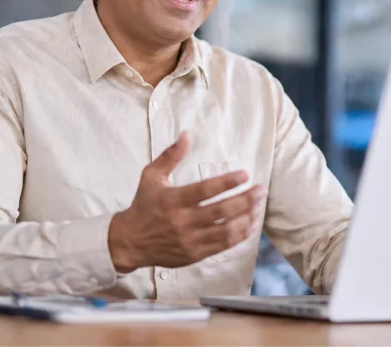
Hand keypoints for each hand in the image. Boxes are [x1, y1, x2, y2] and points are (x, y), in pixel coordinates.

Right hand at [107, 131, 266, 271]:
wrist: (130, 241)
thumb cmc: (143, 205)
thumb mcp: (151, 177)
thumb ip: (170, 156)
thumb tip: (186, 135)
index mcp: (172, 200)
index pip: (205, 190)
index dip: (227, 182)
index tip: (245, 175)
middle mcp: (182, 221)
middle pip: (221, 211)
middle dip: (245, 200)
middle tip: (261, 190)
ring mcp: (189, 240)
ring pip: (225, 230)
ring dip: (246, 218)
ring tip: (258, 206)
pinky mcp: (194, 254)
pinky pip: (222, 246)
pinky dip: (239, 236)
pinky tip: (250, 225)